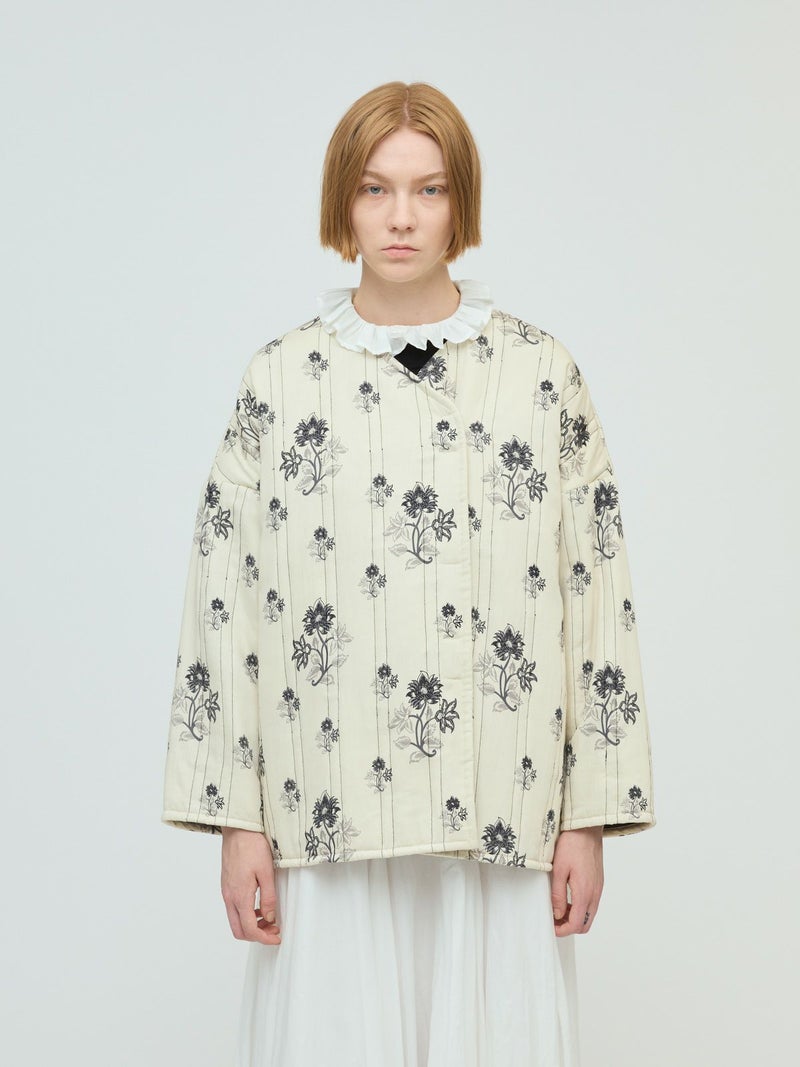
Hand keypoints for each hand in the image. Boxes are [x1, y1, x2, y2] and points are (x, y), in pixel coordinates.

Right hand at [220, 827, 280, 944]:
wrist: (238, 829)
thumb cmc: (252, 846)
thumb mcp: (267, 872)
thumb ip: (269, 897)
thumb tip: (270, 917)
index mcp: (240, 895)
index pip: (249, 929)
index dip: (264, 938)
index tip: (276, 937)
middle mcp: (229, 896)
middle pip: (238, 930)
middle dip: (256, 935)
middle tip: (273, 930)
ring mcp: (226, 891)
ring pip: (235, 920)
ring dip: (251, 925)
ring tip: (269, 918)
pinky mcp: (226, 885)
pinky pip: (233, 908)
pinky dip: (246, 914)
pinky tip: (259, 906)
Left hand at [550, 825, 603, 937]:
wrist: (586, 828)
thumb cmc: (571, 845)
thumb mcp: (558, 870)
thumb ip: (558, 895)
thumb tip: (557, 914)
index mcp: (585, 892)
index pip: (577, 924)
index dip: (563, 930)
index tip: (551, 927)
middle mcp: (595, 893)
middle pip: (586, 924)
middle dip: (569, 926)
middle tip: (554, 919)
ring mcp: (598, 888)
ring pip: (589, 914)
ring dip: (575, 917)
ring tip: (558, 908)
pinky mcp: (598, 882)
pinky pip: (592, 903)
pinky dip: (580, 907)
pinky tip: (568, 898)